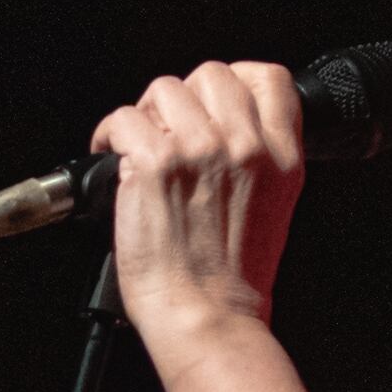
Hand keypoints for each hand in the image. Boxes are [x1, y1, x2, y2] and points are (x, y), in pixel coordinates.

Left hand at [93, 59, 306, 337]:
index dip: (234, 82)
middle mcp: (245, 146)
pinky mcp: (156, 163)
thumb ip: (258, 159)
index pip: (267, 78)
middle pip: (211, 74)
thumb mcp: (274, 207)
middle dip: (184, 98)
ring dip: (146, 115)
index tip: (210, 107)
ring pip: (165, 89)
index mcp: (281, 156)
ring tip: (139, 147)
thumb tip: (218, 127)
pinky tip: (113, 159)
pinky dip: (110, 134)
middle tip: (168, 131)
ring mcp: (200, 150)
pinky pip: (124, 118)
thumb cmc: (232, 279)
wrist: (207, 317)